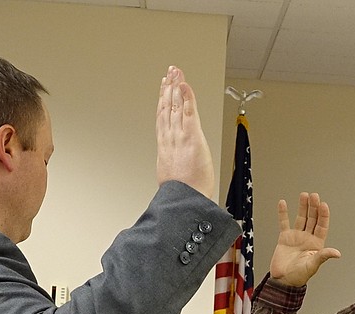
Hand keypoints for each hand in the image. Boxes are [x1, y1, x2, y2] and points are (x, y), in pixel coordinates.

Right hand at [155, 66, 215, 199]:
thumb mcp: (171, 178)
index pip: (162, 118)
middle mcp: (170, 139)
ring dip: (176, 87)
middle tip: (170, 72)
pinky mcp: (192, 137)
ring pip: (175, 106)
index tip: (163, 88)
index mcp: (165, 148)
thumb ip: (172, 167)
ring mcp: (179, 137)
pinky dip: (186, 97)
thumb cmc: (183, 194)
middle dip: (168, 88)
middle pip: (167, 107)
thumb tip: (173, 169)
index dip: (162, 101)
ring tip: (176, 73)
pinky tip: (185, 85)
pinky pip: (188, 112)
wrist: (185, 200)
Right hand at [269, 192, 340, 286]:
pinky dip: (283, 213)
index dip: (323, 215)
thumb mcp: (312, 266)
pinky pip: (284, 223)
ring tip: (304, 195)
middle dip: (313, 207)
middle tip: (314, 196)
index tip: (323, 205)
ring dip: (302, 206)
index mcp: (316, 244)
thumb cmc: (299, 276)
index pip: (322, 226)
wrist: (283, 280)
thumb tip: (337, 253)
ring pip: (301, 218)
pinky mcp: (284, 238)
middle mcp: (308, 238)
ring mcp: (296, 236)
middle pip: (312, 219)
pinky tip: (283, 203)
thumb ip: (323, 256)